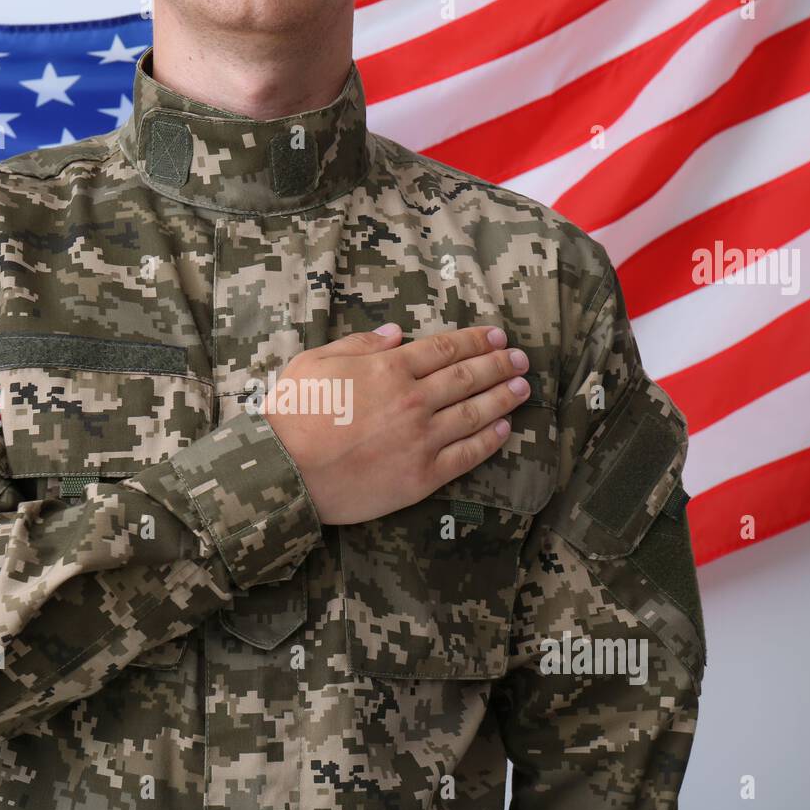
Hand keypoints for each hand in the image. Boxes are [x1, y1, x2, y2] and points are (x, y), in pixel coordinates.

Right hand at [262, 323, 530, 524]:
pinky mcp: (422, 476)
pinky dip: (489, 441)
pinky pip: (466, 456)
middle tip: (521, 359)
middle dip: (499, 365)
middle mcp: (413, 400)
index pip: (445, 349)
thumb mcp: (315, 362)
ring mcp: (422, 439)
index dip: (476, 341)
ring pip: (475, 414)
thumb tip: (398, 333)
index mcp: (389, 369)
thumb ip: (360, 344)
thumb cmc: (292, 414)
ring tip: (523, 388)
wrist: (285, 472)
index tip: (498, 337)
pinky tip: (504, 430)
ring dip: (503, 398)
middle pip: (468, 377)